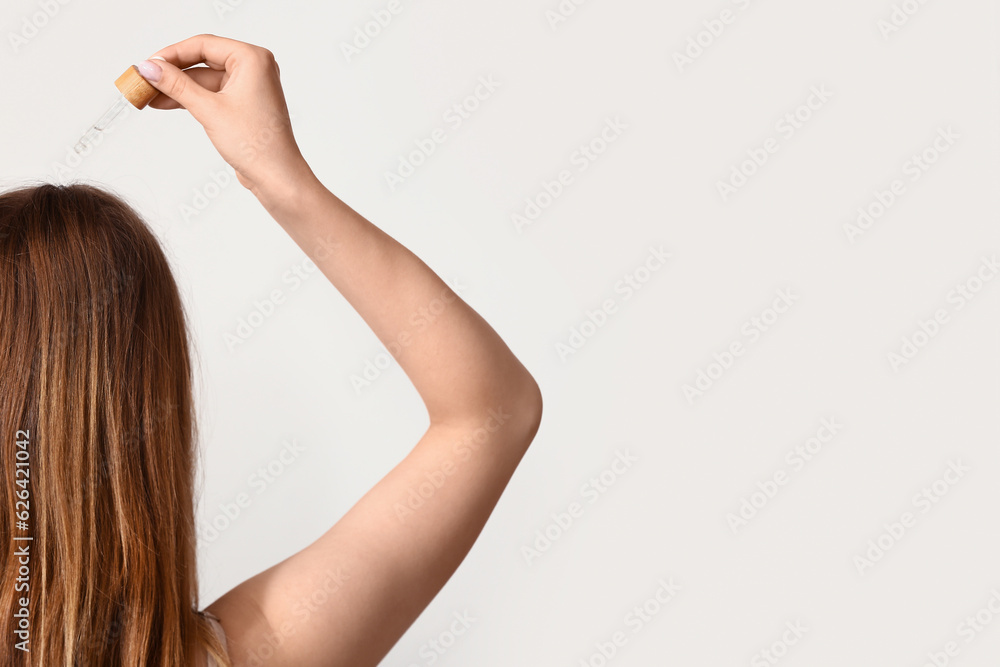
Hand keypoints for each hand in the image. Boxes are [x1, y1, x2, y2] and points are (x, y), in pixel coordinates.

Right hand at [136, 34, 312, 199]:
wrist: (276, 176)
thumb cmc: (256, 144)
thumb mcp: (209, 110)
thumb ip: (176, 85)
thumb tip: (149, 68)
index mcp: (253, 59)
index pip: (203, 45)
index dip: (171, 54)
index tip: (147, 64)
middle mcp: (254, 68)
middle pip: (202, 60)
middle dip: (171, 72)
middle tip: (144, 80)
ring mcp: (250, 86)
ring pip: (204, 79)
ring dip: (177, 88)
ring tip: (147, 96)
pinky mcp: (244, 104)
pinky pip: (211, 93)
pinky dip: (190, 98)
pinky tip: (165, 103)